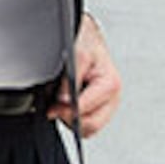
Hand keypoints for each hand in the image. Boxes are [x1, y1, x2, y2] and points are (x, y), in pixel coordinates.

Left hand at [49, 12, 121, 136]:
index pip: (88, 111)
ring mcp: (106, 105)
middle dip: (69, 117)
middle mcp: (112, 98)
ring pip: (87, 128)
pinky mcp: (98, 108)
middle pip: (90, 125)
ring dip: (71, 118)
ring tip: (62, 99)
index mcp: (110, 85)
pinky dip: (73, 116)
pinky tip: (67, 102)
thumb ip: (70, 79)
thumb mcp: (76, 54)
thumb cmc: (85, 42)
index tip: (52, 105)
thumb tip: (63, 101)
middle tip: (53, 105)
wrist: (87, 36)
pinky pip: (85, 123)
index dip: (66, 109)